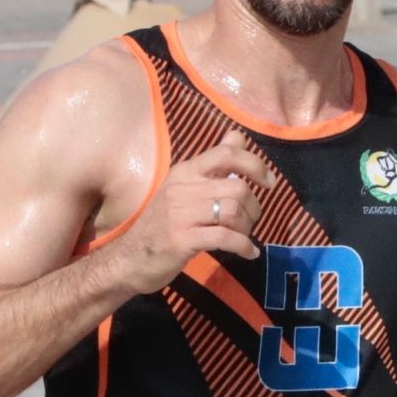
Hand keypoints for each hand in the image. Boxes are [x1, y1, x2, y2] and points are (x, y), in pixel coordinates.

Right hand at [106, 130, 276, 292]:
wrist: (128, 260)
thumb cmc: (161, 224)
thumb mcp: (183, 189)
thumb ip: (212, 165)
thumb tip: (238, 136)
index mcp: (184, 172)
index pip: (225, 154)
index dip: (254, 164)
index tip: (268, 181)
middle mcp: (182, 188)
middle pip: (237, 188)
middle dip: (253, 207)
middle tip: (250, 221)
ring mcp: (180, 215)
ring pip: (233, 211)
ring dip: (247, 227)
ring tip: (244, 237)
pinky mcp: (182, 240)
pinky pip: (225, 238)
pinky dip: (243, 246)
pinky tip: (248, 252)